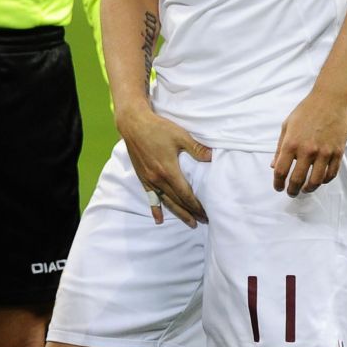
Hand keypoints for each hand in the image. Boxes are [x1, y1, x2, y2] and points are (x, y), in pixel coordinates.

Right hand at [115, 103, 210, 226]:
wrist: (133, 124)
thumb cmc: (157, 128)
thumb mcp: (180, 135)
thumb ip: (196, 148)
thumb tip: (212, 157)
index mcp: (168, 171)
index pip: (186, 194)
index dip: (196, 205)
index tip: (206, 213)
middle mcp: (158, 179)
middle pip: (177, 201)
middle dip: (191, 212)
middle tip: (203, 221)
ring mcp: (149, 180)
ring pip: (166, 202)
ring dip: (178, 213)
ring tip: (190, 222)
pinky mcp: (142, 177)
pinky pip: (150, 197)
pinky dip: (155, 209)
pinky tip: (159, 219)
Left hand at [272, 89, 346, 195]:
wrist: (330, 100)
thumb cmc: (305, 111)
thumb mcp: (287, 126)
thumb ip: (279, 147)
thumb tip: (273, 166)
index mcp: (291, 143)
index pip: (281, 170)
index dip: (278, 183)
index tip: (278, 188)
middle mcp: (307, 150)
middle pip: (298, 179)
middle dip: (293, 190)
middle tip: (291, 193)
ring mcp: (324, 153)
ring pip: (316, 181)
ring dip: (309, 189)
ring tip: (305, 190)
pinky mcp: (338, 152)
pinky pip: (332, 173)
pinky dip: (325, 181)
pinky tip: (320, 181)